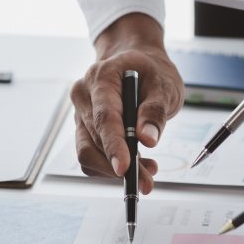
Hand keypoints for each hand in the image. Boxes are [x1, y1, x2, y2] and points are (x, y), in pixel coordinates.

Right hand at [71, 13, 183, 193]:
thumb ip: (155, 111)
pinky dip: (110, 166)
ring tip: (147, 170)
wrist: (136, 63)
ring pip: (88, 152)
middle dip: (122, 164)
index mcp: (101, 77)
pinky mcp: (83, 129)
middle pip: (95, 140)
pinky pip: (90, 156)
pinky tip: (135, 163)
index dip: (113, 146)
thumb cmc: (150, 71)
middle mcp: (84, 95)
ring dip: (115, 169)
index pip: (104, 117)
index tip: (124, 169)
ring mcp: (80, 113)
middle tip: (149, 180)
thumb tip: (147, 140)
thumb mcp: (164, 85)